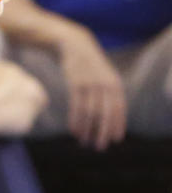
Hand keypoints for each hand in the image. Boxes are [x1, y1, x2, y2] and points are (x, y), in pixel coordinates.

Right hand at [59, 29, 126, 148]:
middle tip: (99, 146)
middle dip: (102, 132)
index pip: (119, 110)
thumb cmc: (91, 66)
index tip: (115, 140)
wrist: (75, 46)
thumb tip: (113, 120)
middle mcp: (104, 85)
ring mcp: (90, 84)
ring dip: (86, 129)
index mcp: (115, 84)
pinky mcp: (75, 83)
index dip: (117, 125)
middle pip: (105, 114)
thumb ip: (111, 95)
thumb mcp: (106, 76)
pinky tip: (74, 130)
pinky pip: (76, 107)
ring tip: (83, 140)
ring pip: (89, 113)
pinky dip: (75, 120)